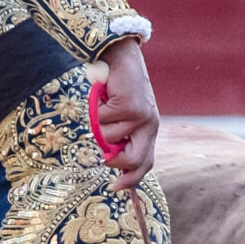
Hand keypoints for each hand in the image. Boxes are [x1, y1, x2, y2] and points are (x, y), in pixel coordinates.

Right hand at [91, 38, 158, 190]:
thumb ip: (119, 136)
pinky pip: (102, 122)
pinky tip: (101, 97)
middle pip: (132, 160)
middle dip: (111, 159)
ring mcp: (141, 117)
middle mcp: (149, 126)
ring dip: (97, 124)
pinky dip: (95, 110)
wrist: (120, 56)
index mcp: (148, 130)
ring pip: (108, 138)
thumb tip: (105, 160)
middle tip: (99, 151)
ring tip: (101, 107)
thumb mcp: (121, 115)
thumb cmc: (116, 87)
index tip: (114, 187)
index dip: (131, 179)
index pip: (145, 163)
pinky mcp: (130, 107)